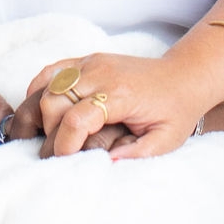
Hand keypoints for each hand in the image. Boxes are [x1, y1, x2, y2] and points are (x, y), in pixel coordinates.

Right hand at [26, 51, 223, 159]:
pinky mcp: (87, 59)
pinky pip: (52, 70)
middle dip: (49, 132)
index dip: (64, 145)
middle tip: (57, 153)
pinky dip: (39, 89)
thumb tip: (107, 164)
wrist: (184, 77)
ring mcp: (92, 62)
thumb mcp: (166, 140)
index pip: (77, 119)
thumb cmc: (176, 110)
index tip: (65, 161)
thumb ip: (137, 154)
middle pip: (55, 102)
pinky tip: (41, 109)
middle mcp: (102, 73)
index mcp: (120, 95)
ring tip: (47, 134)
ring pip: (48, 86)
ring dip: (41, 113)